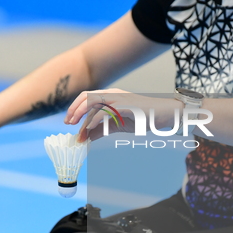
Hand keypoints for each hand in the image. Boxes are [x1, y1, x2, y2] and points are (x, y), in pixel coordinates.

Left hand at [64, 89, 182, 141]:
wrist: (164, 115)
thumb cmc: (142, 117)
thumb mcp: (117, 125)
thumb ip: (102, 129)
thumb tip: (87, 137)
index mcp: (109, 96)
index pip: (86, 98)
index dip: (75, 108)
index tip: (68, 122)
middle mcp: (112, 94)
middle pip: (86, 97)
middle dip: (74, 110)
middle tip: (68, 124)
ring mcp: (119, 99)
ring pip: (93, 103)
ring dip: (82, 116)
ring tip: (78, 131)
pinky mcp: (126, 106)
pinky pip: (106, 111)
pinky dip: (95, 120)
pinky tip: (90, 129)